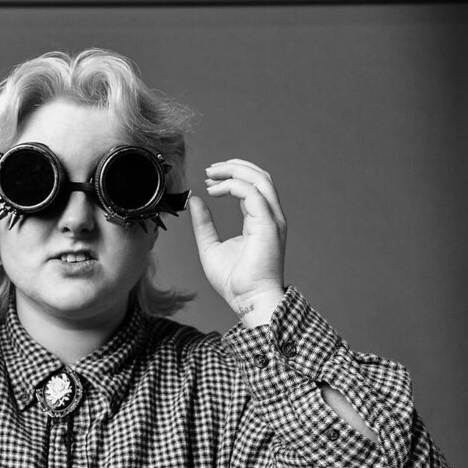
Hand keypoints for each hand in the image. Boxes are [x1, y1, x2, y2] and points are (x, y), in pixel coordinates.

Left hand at [188, 158, 287, 324]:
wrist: (247, 300)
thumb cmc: (234, 282)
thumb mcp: (210, 247)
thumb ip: (203, 224)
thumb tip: (195, 201)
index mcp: (260, 220)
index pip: (251, 187)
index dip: (230, 178)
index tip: (207, 180)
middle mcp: (270, 217)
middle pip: (260, 176)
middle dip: (234, 166)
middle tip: (209, 170)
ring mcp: (272, 219)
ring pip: (260, 179)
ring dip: (234, 170)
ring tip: (211, 173)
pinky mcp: (268, 224)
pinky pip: (253, 193)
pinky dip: (233, 186)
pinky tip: (215, 191)